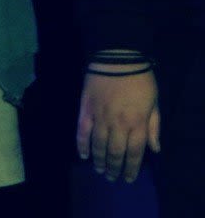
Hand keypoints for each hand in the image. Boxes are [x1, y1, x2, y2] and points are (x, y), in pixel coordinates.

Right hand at [77, 66, 159, 182]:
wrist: (117, 58)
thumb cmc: (140, 80)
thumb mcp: (155, 103)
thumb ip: (154, 127)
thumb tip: (155, 149)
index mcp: (137, 123)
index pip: (135, 152)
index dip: (132, 168)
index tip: (128, 178)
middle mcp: (118, 124)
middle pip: (115, 152)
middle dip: (114, 167)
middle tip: (111, 177)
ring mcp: (99, 116)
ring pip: (98, 144)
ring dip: (98, 159)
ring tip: (99, 170)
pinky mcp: (85, 108)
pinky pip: (82, 130)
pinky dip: (82, 143)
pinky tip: (83, 154)